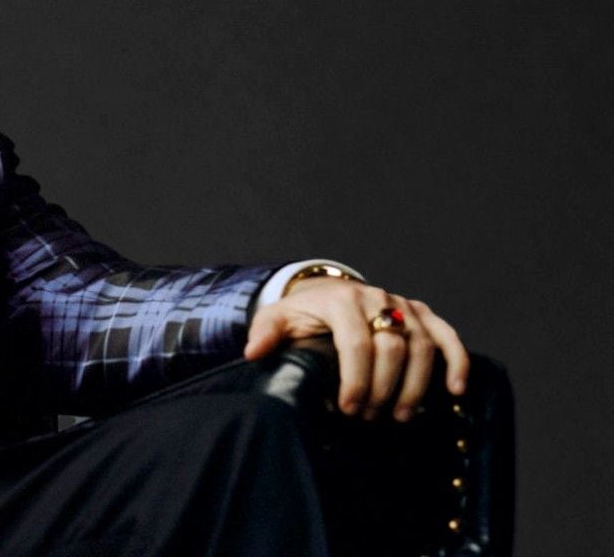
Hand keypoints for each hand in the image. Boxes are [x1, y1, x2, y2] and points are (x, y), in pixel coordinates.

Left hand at [243, 276, 468, 421]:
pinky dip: (457, 361)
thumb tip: (254, 351)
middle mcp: (375, 298)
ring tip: (399, 416)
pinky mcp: (422, 313)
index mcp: (340, 300)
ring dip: (415, 386)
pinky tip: (456, 390)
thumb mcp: (277, 319)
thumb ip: (266, 333)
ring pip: (422, 346)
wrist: (325, 294)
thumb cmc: (302, 315)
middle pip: (392, 348)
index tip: (348, 409)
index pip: (356, 343)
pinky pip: (447, 335)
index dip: (356, 380)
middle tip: (368, 417)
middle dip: (382, 388)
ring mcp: (402, 304)